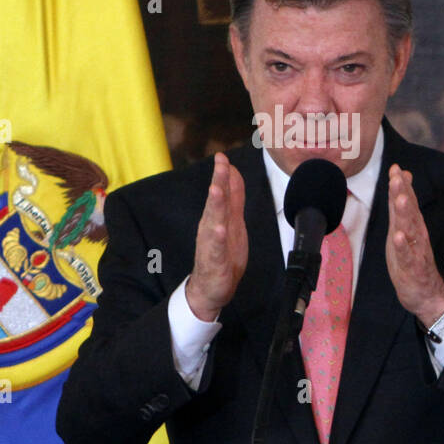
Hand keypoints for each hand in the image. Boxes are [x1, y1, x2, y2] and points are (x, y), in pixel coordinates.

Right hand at [185, 152, 246, 320]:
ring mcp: (212, 244)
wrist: (210, 288)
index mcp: (218, 217)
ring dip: (215, 205)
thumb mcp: (231, 221)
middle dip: (219, 182)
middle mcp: (212, 226)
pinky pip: (215, 248)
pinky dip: (217, 238)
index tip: (222, 155)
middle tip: (220, 164)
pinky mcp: (215, 261)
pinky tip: (219, 229)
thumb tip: (233, 172)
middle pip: (216, 201)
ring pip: (214, 221)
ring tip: (216, 189)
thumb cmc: (222, 253)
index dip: (223, 173)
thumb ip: (233, 197)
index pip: (223, 191)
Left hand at [385, 164, 443, 326]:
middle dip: (403, 193)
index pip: (407, 201)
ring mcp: (415, 251)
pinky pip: (407, 256)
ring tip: (401, 200)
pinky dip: (403, 246)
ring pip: (410, 230)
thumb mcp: (404, 229)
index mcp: (413, 225)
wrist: (425, 294)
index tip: (396, 168)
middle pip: (409, 212)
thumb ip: (402, 204)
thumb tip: (403, 177)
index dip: (401, 185)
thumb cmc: (412, 259)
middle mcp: (416, 235)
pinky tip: (398, 236)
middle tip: (397, 177)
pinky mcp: (412, 268)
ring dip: (405, 215)